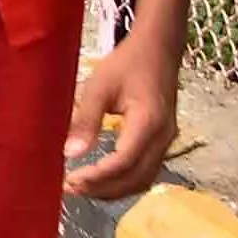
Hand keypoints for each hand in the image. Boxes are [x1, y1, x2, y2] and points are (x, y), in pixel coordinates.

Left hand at [66, 22, 183, 198]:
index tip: (70, 180)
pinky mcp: (163, 139)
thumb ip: (85, 120)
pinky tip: (103, 179)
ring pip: (143, 178)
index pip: (123, 162)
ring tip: (83, 187)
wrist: (158, 49)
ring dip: (114, 189)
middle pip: (135, 177)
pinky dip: (125, 180)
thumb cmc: (127, 64)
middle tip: (71, 188)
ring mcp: (167, 140)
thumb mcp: (99, 87)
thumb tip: (70, 154)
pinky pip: (147, 170)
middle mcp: (163, 137)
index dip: (97, 177)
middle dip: (103, 188)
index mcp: (148, 123)